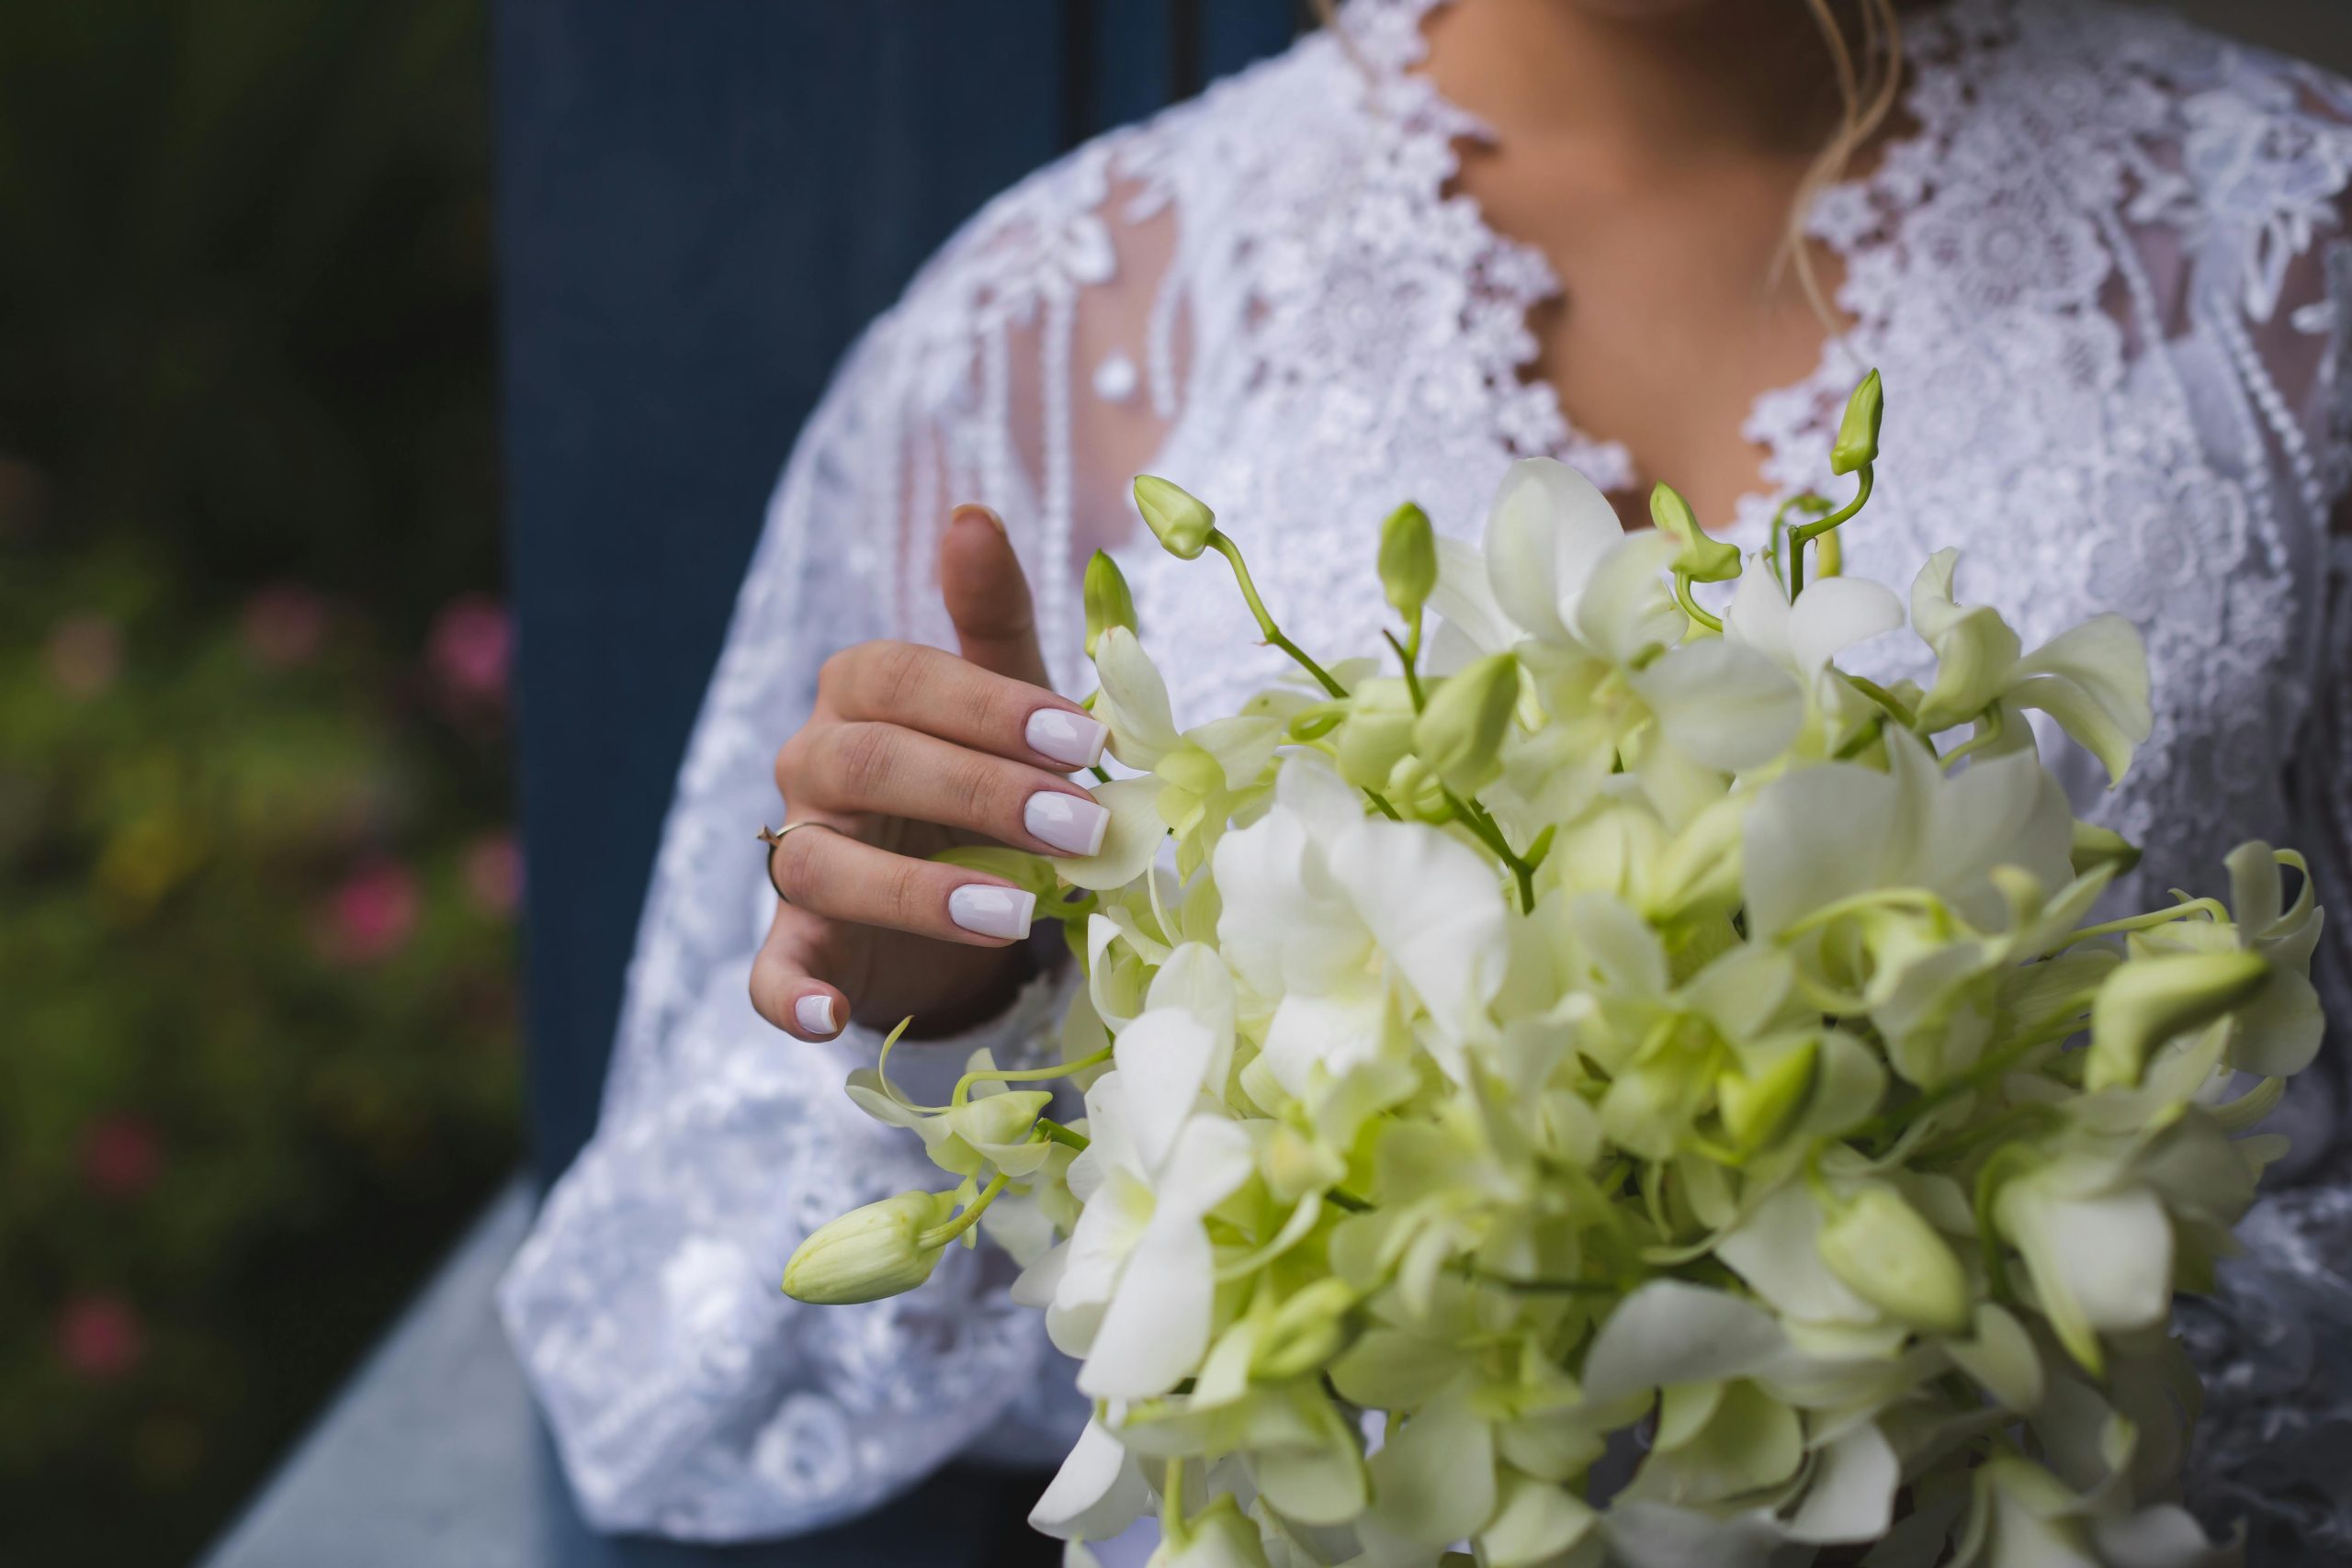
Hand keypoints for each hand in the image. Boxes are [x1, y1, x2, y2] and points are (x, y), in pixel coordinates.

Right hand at [750, 504, 1108, 1041]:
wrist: (968, 893)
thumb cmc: (989, 774)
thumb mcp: (1009, 697)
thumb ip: (993, 615)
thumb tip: (972, 512)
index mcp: (862, 691)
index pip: (909, 679)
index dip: (994, 708)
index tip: (1085, 741)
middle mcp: (813, 764)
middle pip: (870, 761)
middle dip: (982, 792)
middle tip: (1084, 829)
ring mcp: (798, 856)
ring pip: (823, 862)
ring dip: (918, 890)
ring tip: (1013, 915)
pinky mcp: (799, 947)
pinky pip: (770, 972)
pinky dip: (791, 996)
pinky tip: (831, 1021)